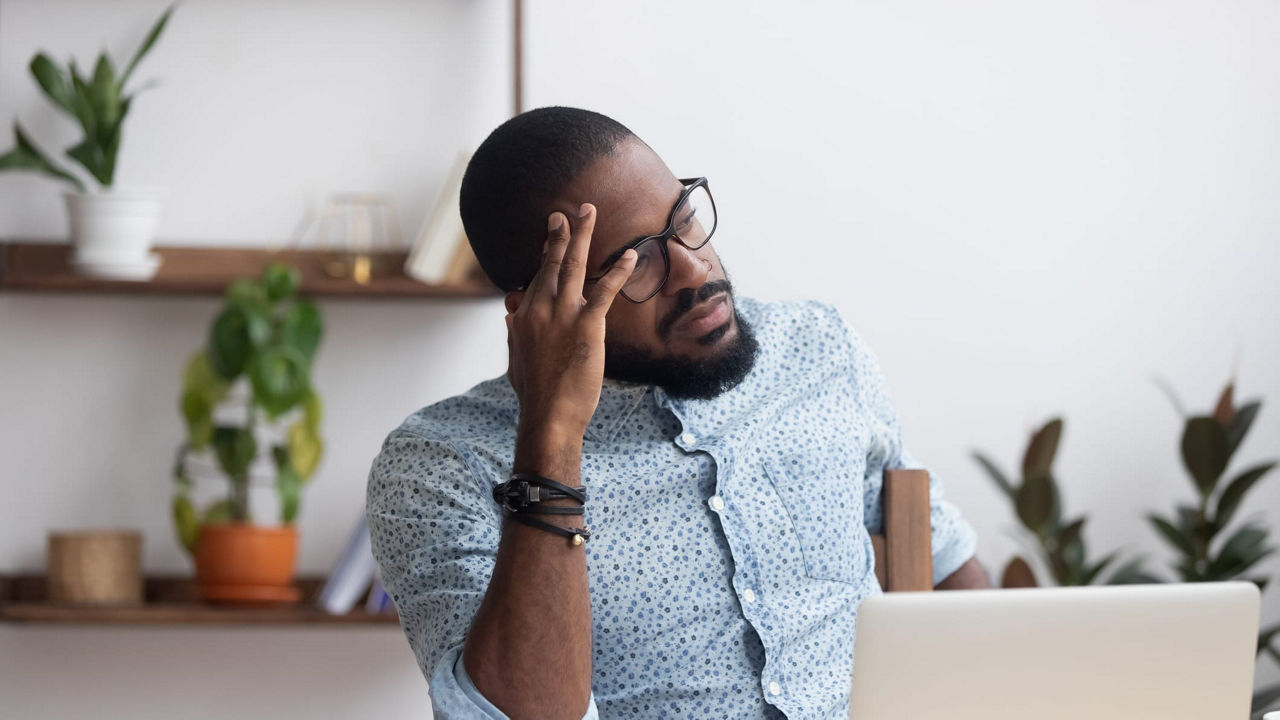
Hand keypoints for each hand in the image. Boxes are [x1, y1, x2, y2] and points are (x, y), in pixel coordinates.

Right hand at [504, 203, 636, 444]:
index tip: (551, 237)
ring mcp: (562, 315)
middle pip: (551, 263)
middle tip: (566, 212)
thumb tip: (509, 318)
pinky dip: (619, 271)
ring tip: (588, 212)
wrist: (549, 415)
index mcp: (523, 317)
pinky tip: (630, 256)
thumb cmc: (535, 394)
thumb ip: (513, 336)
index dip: (546, 256)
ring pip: (573, 266)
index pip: (536, 279)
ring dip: (582, 236)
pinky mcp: (586, 326)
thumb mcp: (516, 361)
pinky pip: (605, 291)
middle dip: (560, 235)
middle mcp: (539, 309)